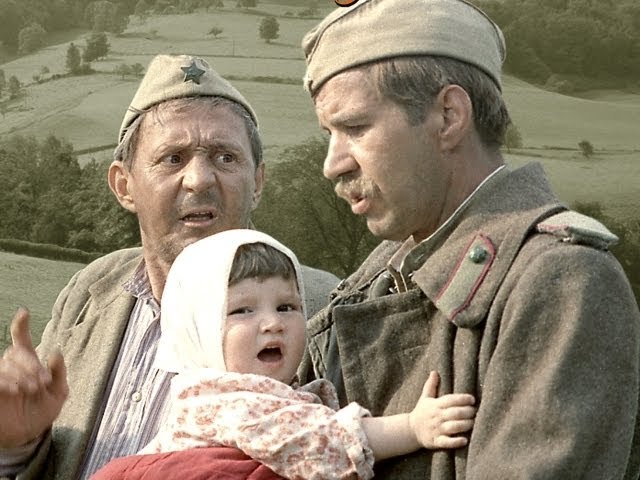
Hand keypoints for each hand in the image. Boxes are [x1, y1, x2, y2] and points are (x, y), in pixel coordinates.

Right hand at [0, 307, 67, 447]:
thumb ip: (59, 373)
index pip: (22, 341)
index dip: (21, 326)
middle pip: (16, 353)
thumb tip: (55, 352)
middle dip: (31, 365)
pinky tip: (14, 389)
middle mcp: (13, 368)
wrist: (29, 435)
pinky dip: (5, 381)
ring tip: (32, 388)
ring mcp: (2, 379)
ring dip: (20, 374)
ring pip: (5, 364)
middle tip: (41, 382)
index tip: (23, 312)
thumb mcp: (58, 393)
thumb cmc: (43, 411)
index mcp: (30, 364)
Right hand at [409, 371, 475, 449]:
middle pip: (454, 413)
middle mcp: (436, 417)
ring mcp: (436, 429)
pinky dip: (456, 442)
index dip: (462, 399)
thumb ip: (431, 385)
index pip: (450, 400)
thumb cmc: (421, 412)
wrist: (410, 430)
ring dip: (465, 425)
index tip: (472, 399)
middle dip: (467, 412)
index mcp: (435, 405)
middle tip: (476, 411)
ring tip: (473, 423)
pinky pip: (447, 442)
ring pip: (453, 427)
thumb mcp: (425, 398)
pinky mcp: (436, 441)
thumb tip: (434, 372)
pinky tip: (465, 440)